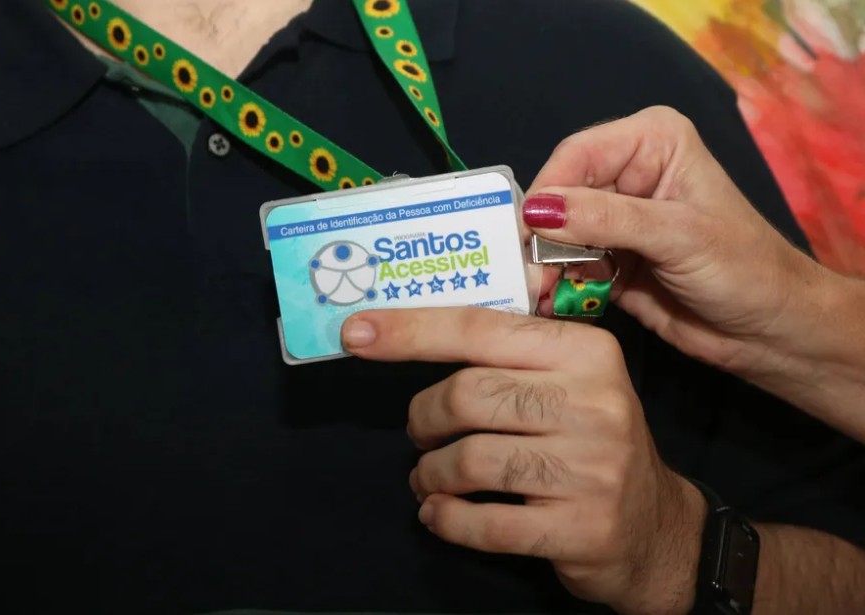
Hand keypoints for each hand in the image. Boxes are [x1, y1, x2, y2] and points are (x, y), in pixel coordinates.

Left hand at [341, 308, 706, 614]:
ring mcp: (592, 469)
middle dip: (423, 417)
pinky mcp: (582, 528)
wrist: (655, 525)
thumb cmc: (591, 440)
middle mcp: (595, 402)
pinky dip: (446, 519)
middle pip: (466, 395)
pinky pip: (484, 522)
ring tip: (428, 478)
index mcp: (585, 352)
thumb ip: (507, 355)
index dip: (411, 331)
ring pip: (469, 459)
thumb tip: (408, 331)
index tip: (357, 333)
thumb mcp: (570, 381)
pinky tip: (440, 514)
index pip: (481, 329)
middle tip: (419, 433)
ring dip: (429, 473)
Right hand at [524, 106, 829, 380]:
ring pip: (554, 235)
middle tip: (524, 274)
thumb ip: (606, 219)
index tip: (525, 235)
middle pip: (558, 195)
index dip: (547, 192)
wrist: (769, 331)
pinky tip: (548, 303)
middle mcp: (626, 174)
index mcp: (650, 142)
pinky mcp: (606, 260)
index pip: (577, 156)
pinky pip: (564, 266)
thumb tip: (537, 211)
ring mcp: (613, 220)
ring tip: (534, 295)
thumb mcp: (677, 235)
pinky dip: (554, 285)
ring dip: (541, 265)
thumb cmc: (744, 269)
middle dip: (539, 235)